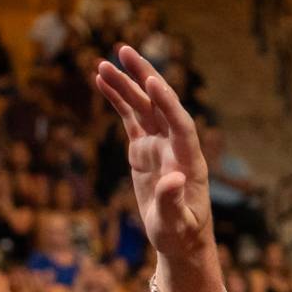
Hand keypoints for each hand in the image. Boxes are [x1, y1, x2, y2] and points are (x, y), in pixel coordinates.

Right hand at [93, 45, 211, 262]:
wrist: (179, 240)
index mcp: (189, 161)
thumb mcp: (176, 224)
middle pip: (161, 104)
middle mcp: (176, 146)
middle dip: (144, 77)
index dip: (169, 103)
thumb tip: (173, 178)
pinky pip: (131, 118)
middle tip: (124, 51)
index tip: (153, 82)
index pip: (181, 125)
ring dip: (125, 85)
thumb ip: (173, 202)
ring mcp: (159, 145)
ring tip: (102, 64)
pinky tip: (101, 80)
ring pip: (142, 107)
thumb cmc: (180, 236)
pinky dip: (118, 100)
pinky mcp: (144, 149)